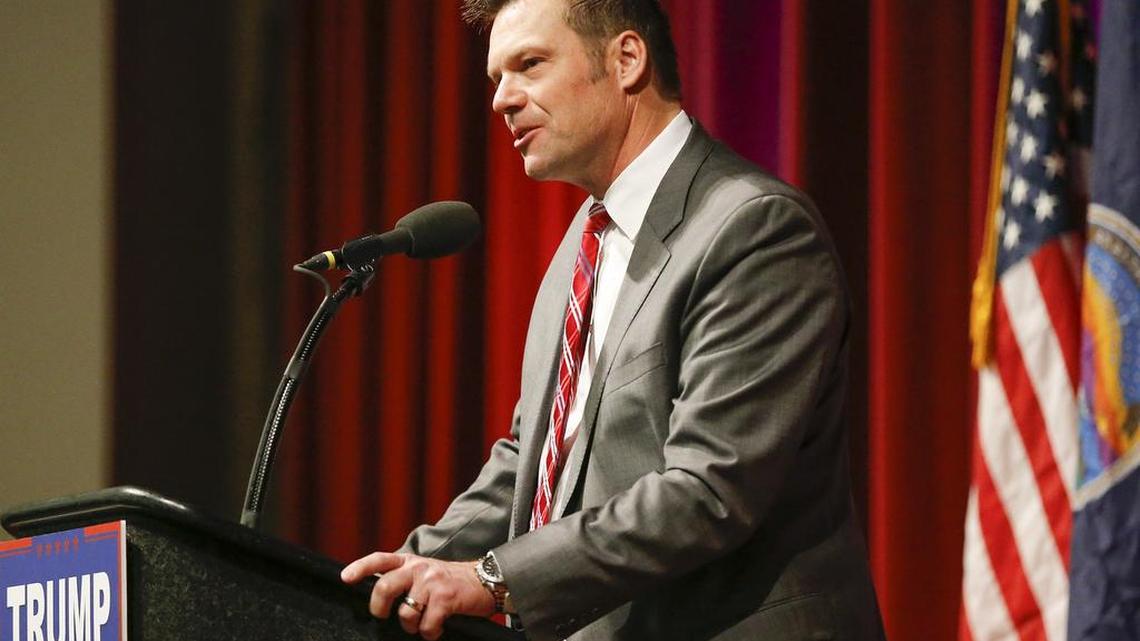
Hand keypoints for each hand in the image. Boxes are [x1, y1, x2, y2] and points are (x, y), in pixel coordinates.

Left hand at [341, 552, 495, 639]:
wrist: (485, 580)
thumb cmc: (451, 581)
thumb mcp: (425, 571)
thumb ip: (403, 578)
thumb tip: (379, 595)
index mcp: (410, 561)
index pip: (380, 560)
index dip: (360, 568)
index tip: (345, 578)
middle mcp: (419, 568)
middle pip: (384, 586)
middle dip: (378, 608)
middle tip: (383, 615)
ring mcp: (432, 582)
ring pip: (405, 613)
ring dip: (411, 626)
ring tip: (422, 623)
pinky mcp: (445, 598)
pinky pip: (426, 625)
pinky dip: (430, 632)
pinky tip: (437, 628)